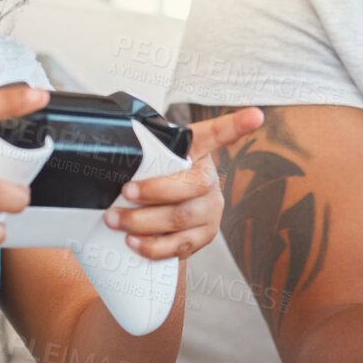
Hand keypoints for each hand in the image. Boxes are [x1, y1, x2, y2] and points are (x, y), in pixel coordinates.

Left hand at [103, 106, 265, 260]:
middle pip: (190, 185)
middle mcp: (209, 178)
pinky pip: (181, 245)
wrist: (159, 214)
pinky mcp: (206, 235)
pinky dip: (153, 246)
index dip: (236, 125)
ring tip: (116, 220)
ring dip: (143, 221)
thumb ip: (141, 156)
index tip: (255, 115)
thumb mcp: (149, 160)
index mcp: (197, 151)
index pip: (217, 134)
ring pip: (182, 217)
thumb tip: (108, 151)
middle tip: (124, 193)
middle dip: (153, 191)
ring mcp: (211, 208)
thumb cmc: (151, 179)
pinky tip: (134, 242)